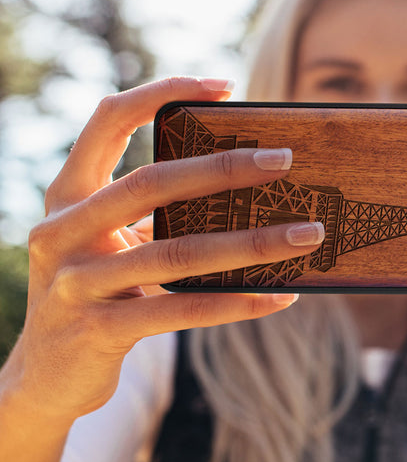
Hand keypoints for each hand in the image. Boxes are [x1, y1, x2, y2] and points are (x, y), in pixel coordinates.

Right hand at [2, 77, 324, 425]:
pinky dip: (237, 302)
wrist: (46, 376)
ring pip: (178, 252)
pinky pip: (183, 309)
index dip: (162, 92)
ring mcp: (76, 283)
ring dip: (252, 243)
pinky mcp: (98, 330)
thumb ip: (154, 212)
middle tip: (284, 159)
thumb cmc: (97, 289)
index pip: (108, 120)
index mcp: (68, 194)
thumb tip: (246, 186)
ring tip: (306, 235)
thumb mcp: (111, 241)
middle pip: (152, 183)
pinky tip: (280, 296)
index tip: (225, 86)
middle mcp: (62, 231)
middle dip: (224, 168)